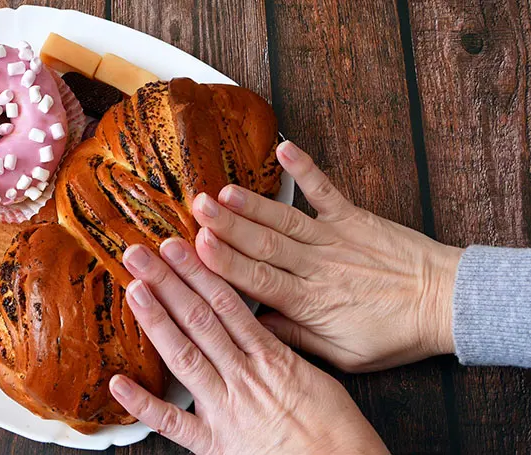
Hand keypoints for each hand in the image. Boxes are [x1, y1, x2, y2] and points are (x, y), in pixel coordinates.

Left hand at [109, 239, 388, 453]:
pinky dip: (143, 403)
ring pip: (186, 355)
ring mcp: (225, 408)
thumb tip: (258, 326)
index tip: (178, 247)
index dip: (199, 272)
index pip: (227, 304)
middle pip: (199, 320)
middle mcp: (243, 376)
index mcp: (271, 357)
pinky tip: (117, 382)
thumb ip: (280, 349)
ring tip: (134, 289)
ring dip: (157, 320)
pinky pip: (173, 422)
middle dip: (168, 282)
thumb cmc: (337, 430)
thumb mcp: (315, 377)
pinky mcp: (214, 443)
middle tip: (140, 253)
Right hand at [191, 141, 462, 372]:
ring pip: (284, 219)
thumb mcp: (344, 354)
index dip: (226, 262)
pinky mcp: (353, 217)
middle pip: (264, 244)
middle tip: (196, 208)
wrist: (446, 302)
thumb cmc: (395, 332)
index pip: (259, 280)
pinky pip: (325, 190)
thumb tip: (256, 326)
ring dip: (251, 203)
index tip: (198, 246)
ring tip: (221, 190)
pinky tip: (284, 148)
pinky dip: (305, 169)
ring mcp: (335, 237)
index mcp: (311, 302)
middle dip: (226, 226)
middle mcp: (317, 266)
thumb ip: (298, 337)